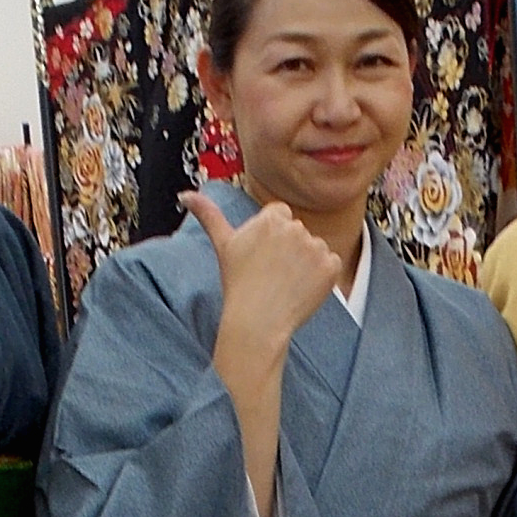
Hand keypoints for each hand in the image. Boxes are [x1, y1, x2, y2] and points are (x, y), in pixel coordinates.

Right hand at [188, 191, 343, 353]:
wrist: (258, 321)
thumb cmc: (238, 284)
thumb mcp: (223, 245)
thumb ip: (208, 214)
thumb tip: (185, 195)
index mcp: (271, 218)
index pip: (280, 215)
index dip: (273, 237)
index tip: (264, 256)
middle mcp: (295, 227)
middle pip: (298, 232)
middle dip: (289, 250)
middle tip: (273, 273)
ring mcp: (315, 246)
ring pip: (315, 248)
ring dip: (306, 263)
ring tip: (286, 283)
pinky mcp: (330, 265)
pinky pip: (331, 264)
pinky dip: (322, 277)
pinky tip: (302, 289)